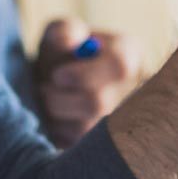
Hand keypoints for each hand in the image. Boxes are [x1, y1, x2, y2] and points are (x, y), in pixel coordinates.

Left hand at [35, 17, 144, 147]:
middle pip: (99, 104)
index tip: (57, 76)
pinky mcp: (107, 147)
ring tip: (49, 101)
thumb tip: (68, 43)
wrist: (56, 82)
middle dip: (61, 99)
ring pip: (86, 129)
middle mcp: (134, 89)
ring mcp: (124, 121)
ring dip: (56, 116)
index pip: (119, 66)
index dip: (84, 74)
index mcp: (128, 54)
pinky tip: (58, 119)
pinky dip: (59, 133)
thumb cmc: (62, 51)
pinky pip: (77, 147)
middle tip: (43, 90)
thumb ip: (65, 31)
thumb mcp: (60, 31)